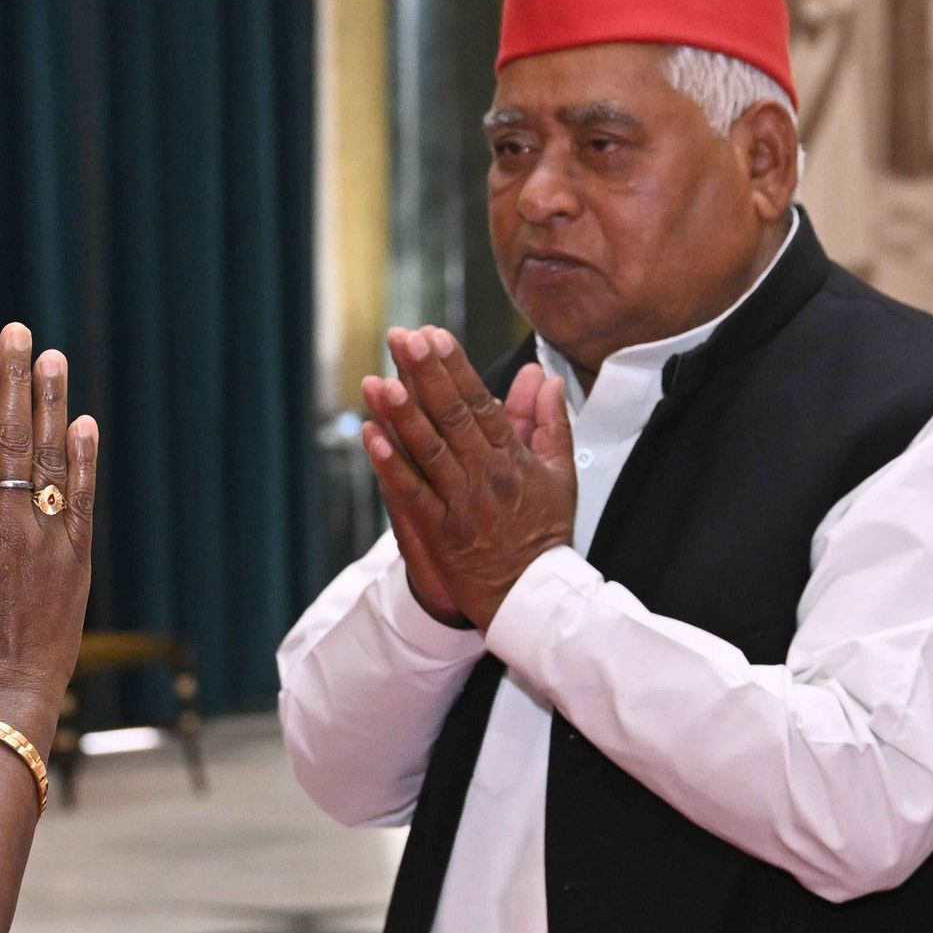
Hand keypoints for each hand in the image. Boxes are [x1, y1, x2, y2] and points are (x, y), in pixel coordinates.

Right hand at [0, 322, 99, 748]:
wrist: (4, 698)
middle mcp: (7, 527)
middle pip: (13, 440)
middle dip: (16, 382)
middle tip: (21, 333)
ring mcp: (47, 540)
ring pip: (50, 461)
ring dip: (52, 406)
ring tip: (53, 360)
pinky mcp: (77, 559)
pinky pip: (82, 499)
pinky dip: (83, 460)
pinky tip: (85, 424)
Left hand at [359, 327, 578, 631]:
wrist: (533, 596)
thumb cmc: (544, 533)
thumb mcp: (560, 474)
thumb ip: (551, 423)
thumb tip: (543, 377)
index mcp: (515, 459)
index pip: (482, 403)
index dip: (457, 368)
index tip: (436, 335)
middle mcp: (487, 476)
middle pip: (452, 417)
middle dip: (426, 375)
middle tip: (403, 338)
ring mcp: (462, 503)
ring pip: (429, 450)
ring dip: (404, 413)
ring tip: (382, 380)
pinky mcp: (440, 531)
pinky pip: (412, 493)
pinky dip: (391, 464)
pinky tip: (372, 435)